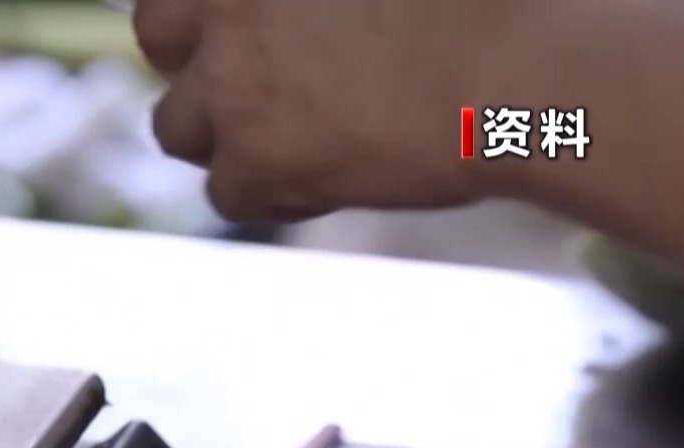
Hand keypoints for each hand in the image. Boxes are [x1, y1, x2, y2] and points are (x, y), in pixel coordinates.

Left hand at [133, 0, 518, 220]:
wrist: (527, 67)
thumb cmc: (492, 2)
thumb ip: (317, 0)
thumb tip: (314, 27)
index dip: (207, 9)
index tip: (244, 32)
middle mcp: (228, 5)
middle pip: (155, 34)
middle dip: (196, 60)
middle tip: (257, 84)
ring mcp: (232, 80)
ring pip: (176, 127)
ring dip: (230, 136)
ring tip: (310, 135)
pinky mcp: (253, 155)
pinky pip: (228, 192)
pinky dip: (278, 192)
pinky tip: (344, 173)